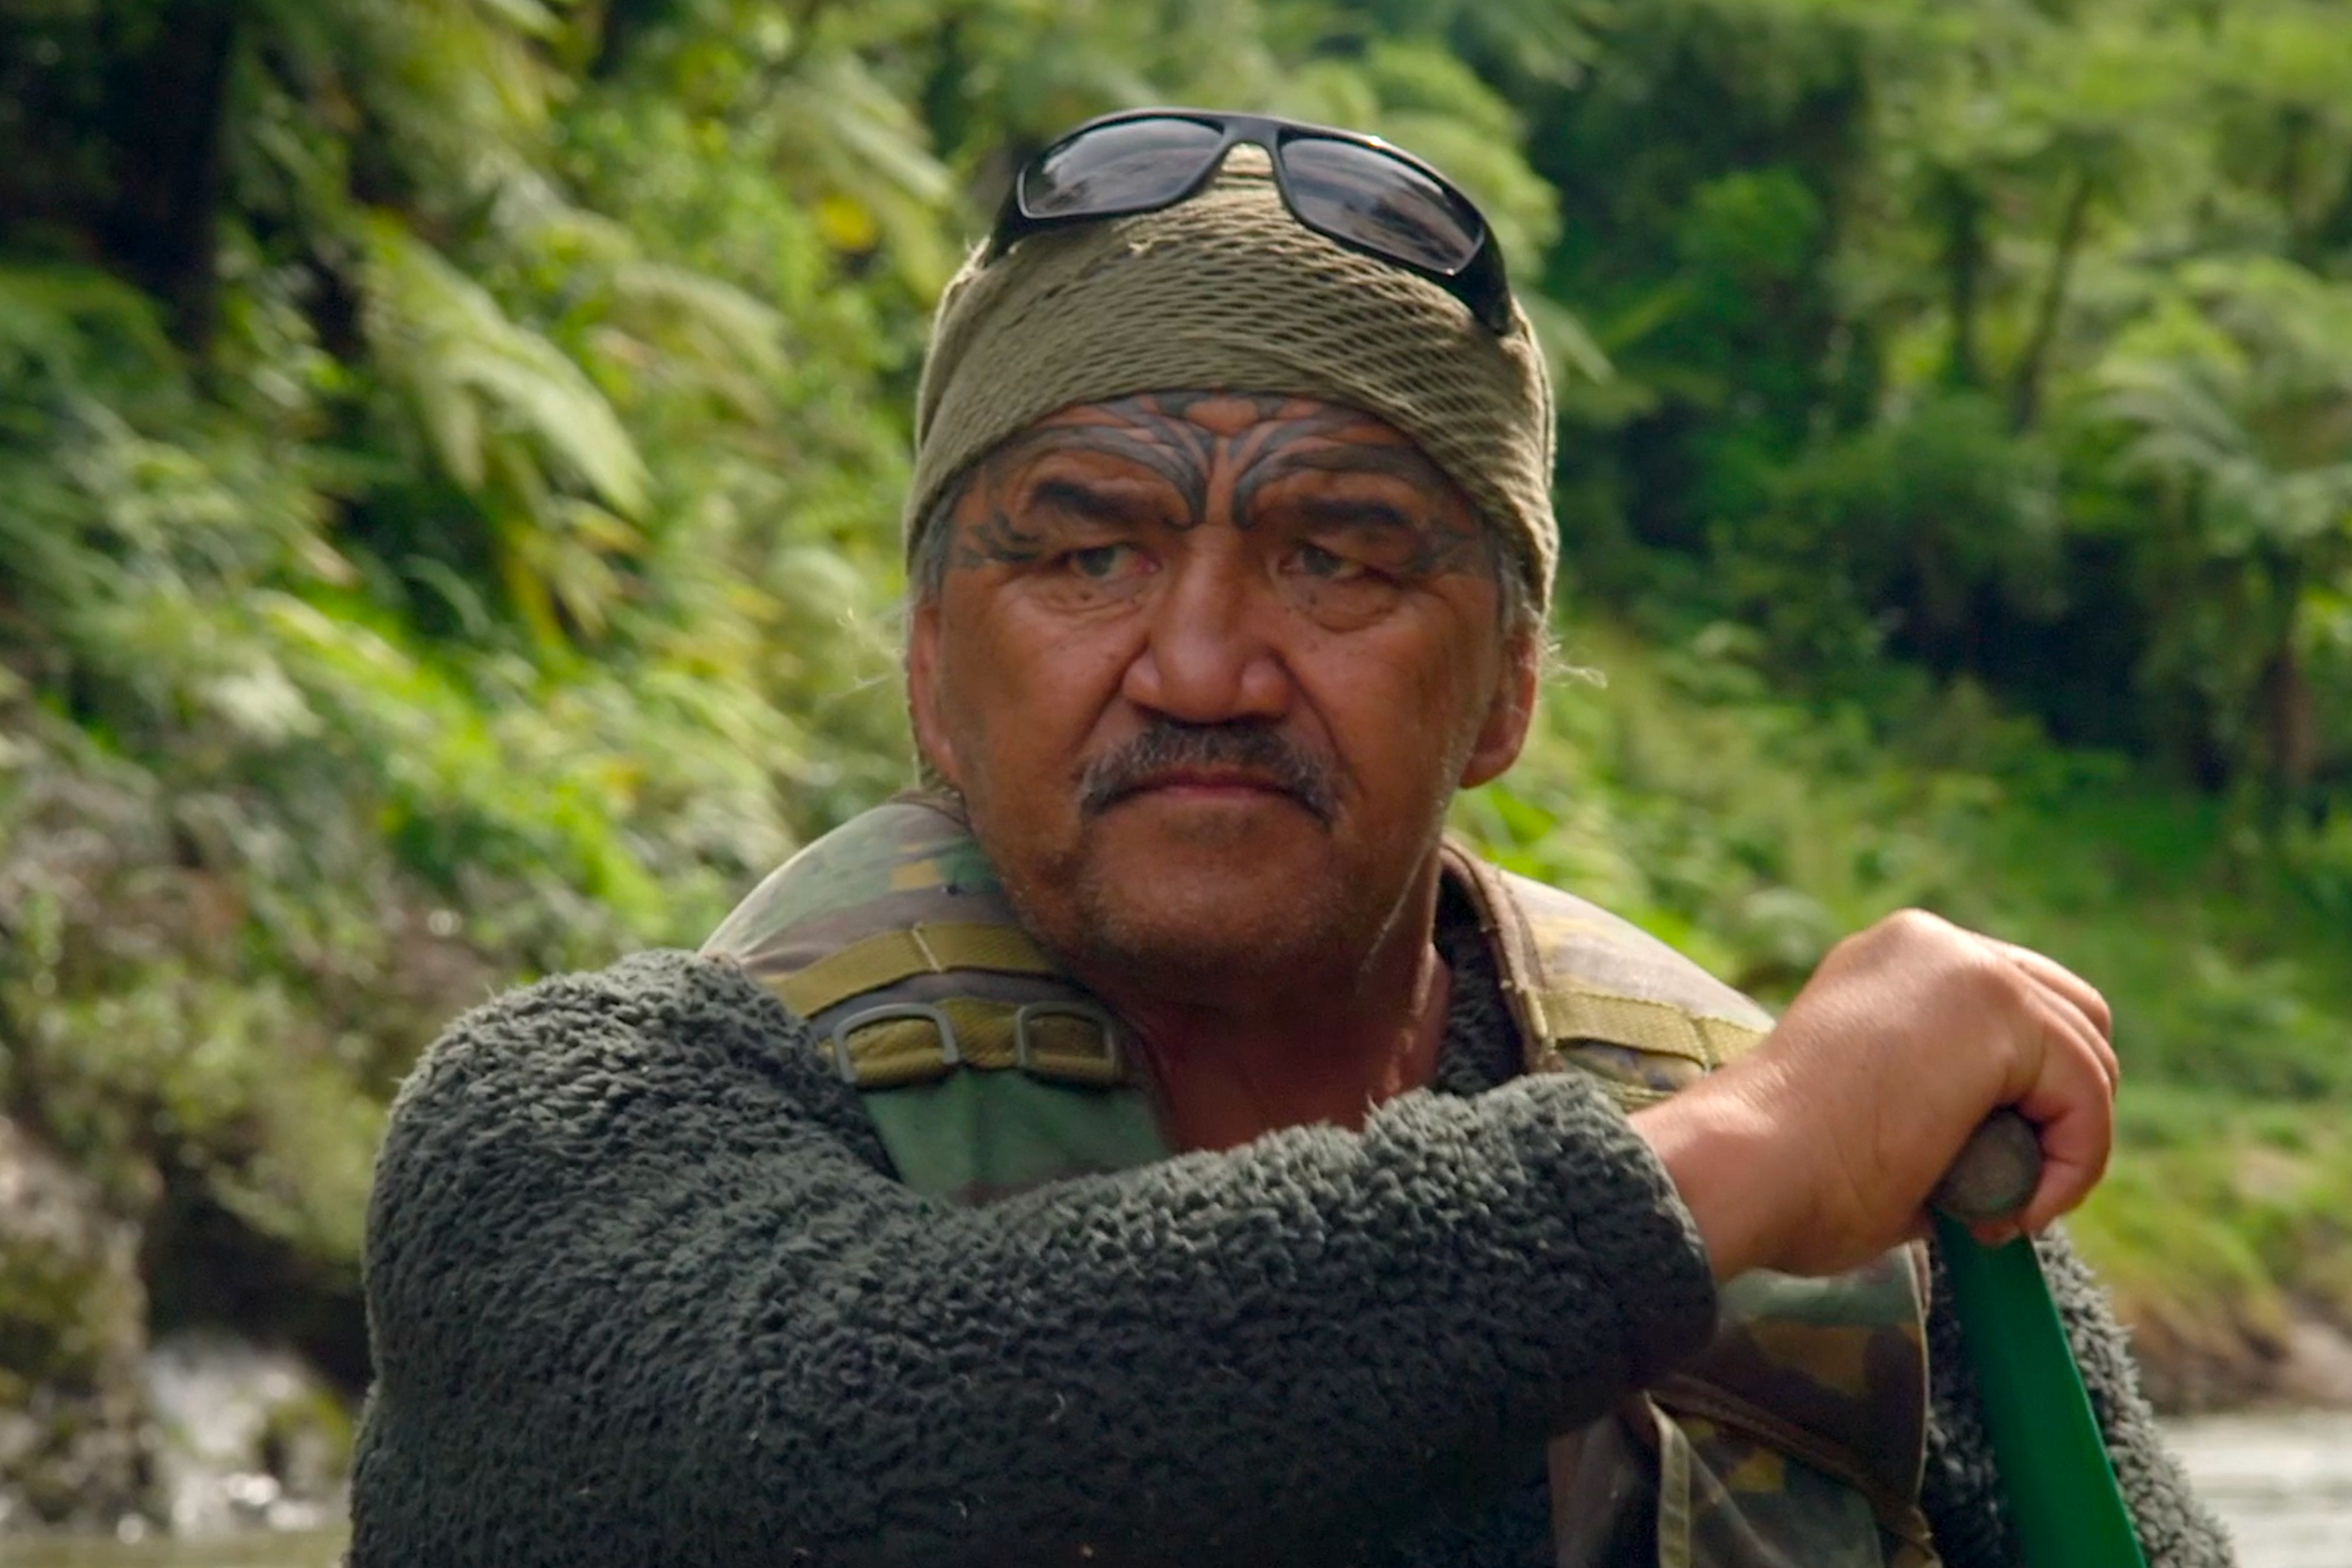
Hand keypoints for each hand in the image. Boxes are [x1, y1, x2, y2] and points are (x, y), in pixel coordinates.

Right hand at [1632, 909, 2117, 1279]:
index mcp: (1892, 959)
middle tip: (2011, 1187)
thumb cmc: (1786, 1171)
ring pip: (2089, 1059)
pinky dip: (2069, 1167)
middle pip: (2073, 1014)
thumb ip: (1947, 1102)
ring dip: (2062, 1148)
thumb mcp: (1874, 1105)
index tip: (1991, 1170)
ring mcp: (1967, 965)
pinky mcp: (2000, 1008)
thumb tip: (2014, 1154)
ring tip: (1995, 1209)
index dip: (2029, 1094)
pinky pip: (2088, 1098)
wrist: (1746, 1165)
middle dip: (2064, 1108)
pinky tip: (2007, 1209)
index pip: (2016, 1005)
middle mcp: (1932, 943)